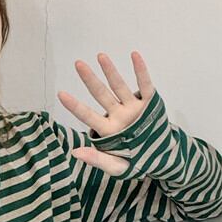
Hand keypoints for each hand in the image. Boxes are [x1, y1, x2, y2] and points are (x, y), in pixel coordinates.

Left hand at [57, 51, 154, 176]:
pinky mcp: (149, 103)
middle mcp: (118, 116)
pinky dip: (141, 71)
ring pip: (119, 86)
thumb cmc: (134, 162)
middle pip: (101, 95)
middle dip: (90, 80)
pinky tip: (135, 55)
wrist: (161, 159)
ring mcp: (133, 108)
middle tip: (78, 63)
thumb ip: (96, 159)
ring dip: (110, 71)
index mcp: (108, 130)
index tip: (61, 94)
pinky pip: (145, 85)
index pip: (88, 116)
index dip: (75, 106)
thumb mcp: (115, 166)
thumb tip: (74, 153)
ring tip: (100, 56)